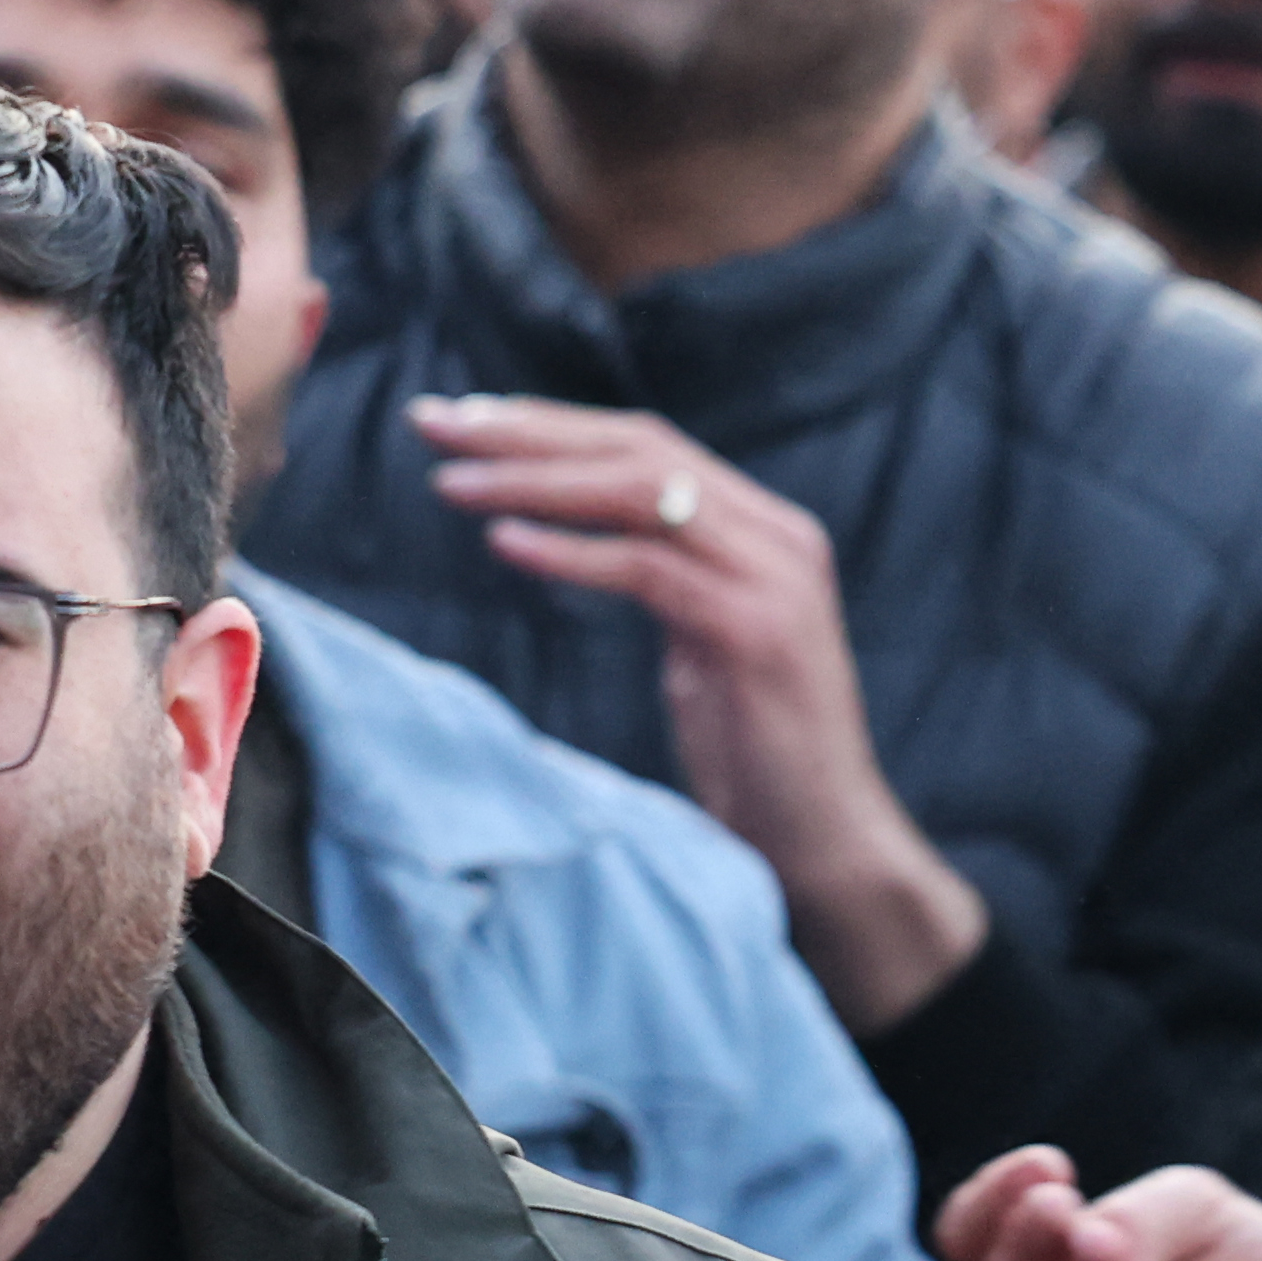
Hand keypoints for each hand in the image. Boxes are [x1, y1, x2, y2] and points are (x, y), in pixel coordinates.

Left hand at [413, 396, 982, 1026]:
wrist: (827, 840)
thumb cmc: (756, 754)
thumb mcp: (703, 642)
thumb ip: (662, 574)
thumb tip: (572, 533)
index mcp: (762, 528)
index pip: (647, 444)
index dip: (551, 423)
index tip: (464, 420)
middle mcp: (776, 534)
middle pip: (638, 448)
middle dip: (528, 430)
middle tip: (433, 423)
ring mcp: (773, 577)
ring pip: (640, 492)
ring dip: (535, 480)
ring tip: (450, 483)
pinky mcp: (755, 630)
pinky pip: (647, 569)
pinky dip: (571, 553)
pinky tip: (506, 543)